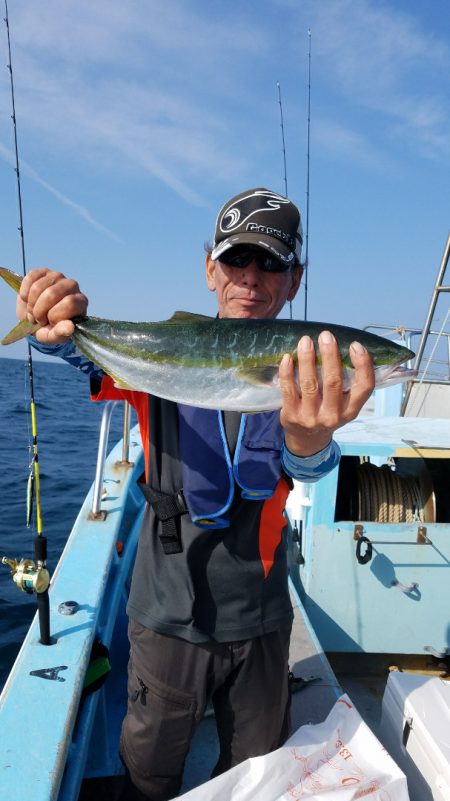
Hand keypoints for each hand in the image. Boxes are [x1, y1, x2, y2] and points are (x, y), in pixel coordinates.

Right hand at [16, 268, 87, 344]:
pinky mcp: (43, 272)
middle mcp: (72, 286)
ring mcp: (58, 277)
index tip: (49, 324)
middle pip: (51, 294)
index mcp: (80, 302)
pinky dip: (24, 293)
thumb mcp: (54, 337)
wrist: (37, 320)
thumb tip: (69, 327)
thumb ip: (61, 334)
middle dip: (39, 311)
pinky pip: (30, 278)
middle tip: (38, 319)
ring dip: (30, 304)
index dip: (54, 316)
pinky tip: (28, 300)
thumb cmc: (50, 329)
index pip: (69, 304)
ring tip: (33, 312)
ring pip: (38, 287)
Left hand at [279, 330, 374, 456]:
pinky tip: (287, 358)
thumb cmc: (328, 412)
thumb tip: (345, 348)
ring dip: (307, 359)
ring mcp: (311, 417)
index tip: (356, 345)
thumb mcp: (344, 405)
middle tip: (326, 335)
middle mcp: (333, 415)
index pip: (364, 387)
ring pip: (310, 384)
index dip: (363, 365)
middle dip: (330, 356)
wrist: (306, 439)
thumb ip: (347, 384)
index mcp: (351, 410)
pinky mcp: (292, 416)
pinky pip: (289, 390)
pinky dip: (287, 372)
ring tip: (306, 341)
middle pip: (333, 382)